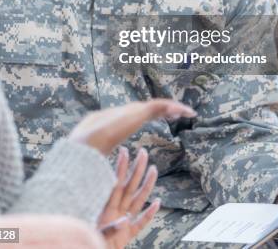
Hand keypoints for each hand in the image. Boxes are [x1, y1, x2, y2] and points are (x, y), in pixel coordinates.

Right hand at [69, 99, 195, 154]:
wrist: (88, 141)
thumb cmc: (92, 148)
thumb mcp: (105, 152)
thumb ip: (111, 157)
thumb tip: (111, 171)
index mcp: (124, 119)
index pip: (145, 114)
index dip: (158, 114)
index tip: (168, 116)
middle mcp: (130, 112)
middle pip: (153, 108)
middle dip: (167, 109)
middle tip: (179, 112)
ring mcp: (135, 110)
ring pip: (159, 105)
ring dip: (174, 107)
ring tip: (188, 112)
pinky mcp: (139, 111)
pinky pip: (161, 106)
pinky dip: (174, 106)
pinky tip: (185, 112)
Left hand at [98, 146, 159, 248]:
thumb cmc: (89, 242)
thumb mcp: (97, 236)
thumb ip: (110, 229)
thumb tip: (124, 220)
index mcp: (107, 211)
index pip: (116, 185)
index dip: (120, 168)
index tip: (124, 152)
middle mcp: (117, 213)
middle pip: (130, 187)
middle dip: (137, 169)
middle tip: (143, 152)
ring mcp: (123, 223)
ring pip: (138, 201)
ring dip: (146, 186)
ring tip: (153, 169)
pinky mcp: (127, 236)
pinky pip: (140, 224)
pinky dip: (149, 214)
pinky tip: (157, 203)